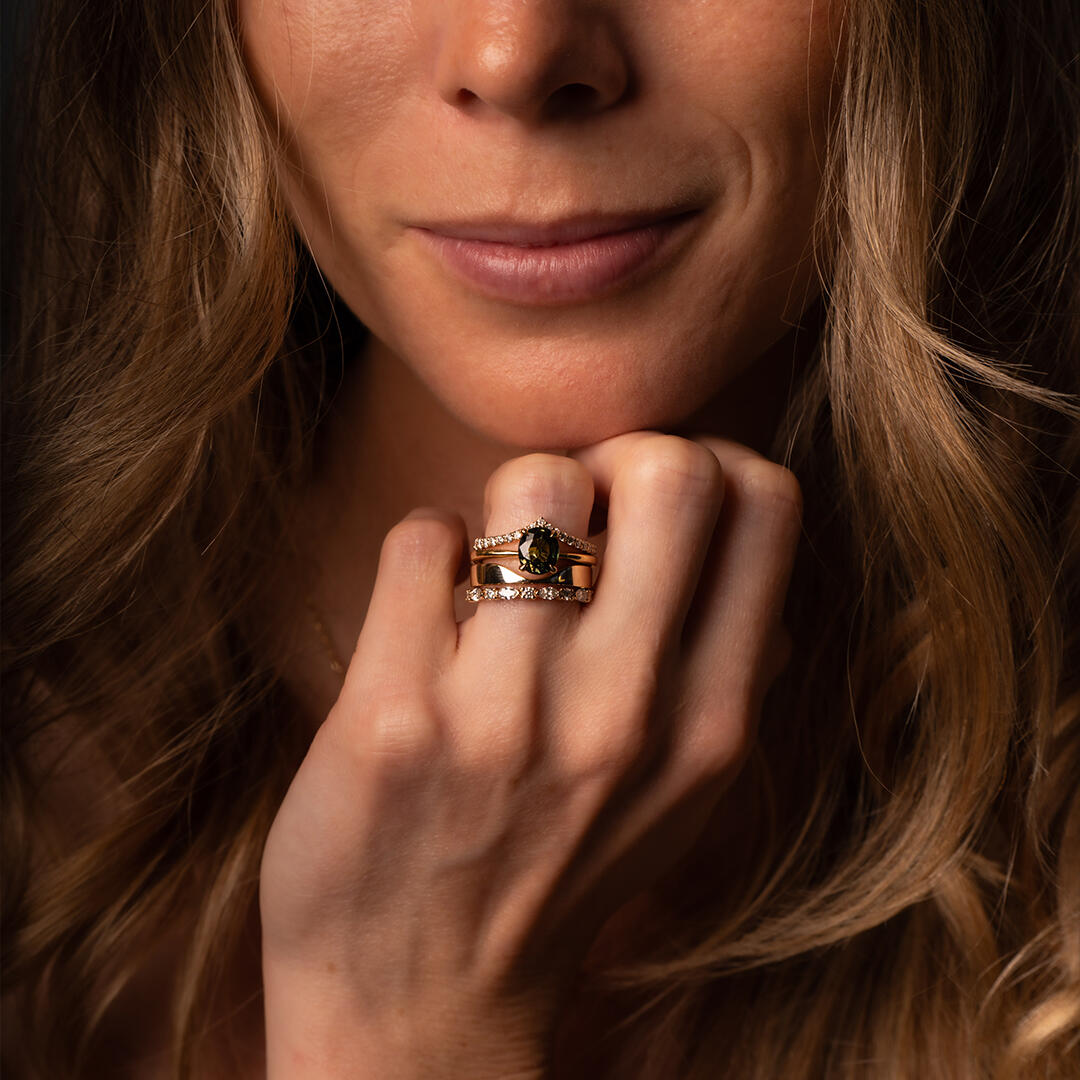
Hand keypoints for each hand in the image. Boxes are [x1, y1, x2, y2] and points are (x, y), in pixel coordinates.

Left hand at [259, 431, 801, 1078]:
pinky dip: (423, 547)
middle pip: (666, 466)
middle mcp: (624, 713)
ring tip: (488, 559)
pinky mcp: (391, 718)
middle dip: (612, 455)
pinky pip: (422, 536)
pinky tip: (422, 609)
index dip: (705, 464)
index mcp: (711, 724)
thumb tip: (728, 534)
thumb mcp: (677, 799)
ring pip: (533, 482)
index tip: (646, 505)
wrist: (420, 1017)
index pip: (763, 502)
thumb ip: (719, 670)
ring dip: (506, 498)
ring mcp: (507, 717)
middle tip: (569, 507)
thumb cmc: (551, 882)